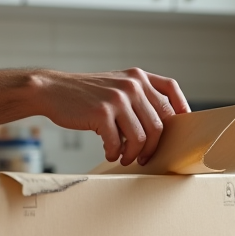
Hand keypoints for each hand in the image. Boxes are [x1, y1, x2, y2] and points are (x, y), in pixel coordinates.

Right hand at [35, 68, 188, 165]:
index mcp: (138, 77)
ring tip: (124, 158)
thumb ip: (137, 96)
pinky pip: (118, 143)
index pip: (170, 89)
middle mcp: (132, 85)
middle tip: (142, 157)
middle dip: (153, 147)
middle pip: (159, 124)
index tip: (180, 129)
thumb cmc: (85, 94)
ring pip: (141, 138)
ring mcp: (118, 98)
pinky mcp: (102, 113)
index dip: (181, 109)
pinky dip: (115, 154)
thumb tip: (160, 126)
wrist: (53, 90)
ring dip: (134, 154)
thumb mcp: (115, 85)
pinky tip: (110, 153)